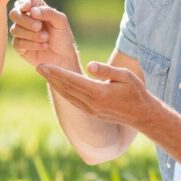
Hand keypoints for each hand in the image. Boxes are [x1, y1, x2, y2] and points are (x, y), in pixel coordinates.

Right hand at [9, 0, 77, 68]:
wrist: (64, 57)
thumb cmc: (63, 36)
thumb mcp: (60, 21)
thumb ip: (48, 12)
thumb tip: (32, 10)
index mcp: (35, 8)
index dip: (23, 1)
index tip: (28, 8)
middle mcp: (25, 19)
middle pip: (14, 13)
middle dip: (26, 21)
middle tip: (39, 27)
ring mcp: (21, 32)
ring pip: (15, 29)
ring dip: (31, 34)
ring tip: (46, 38)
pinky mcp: (19, 46)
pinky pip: (17, 42)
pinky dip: (31, 44)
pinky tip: (43, 46)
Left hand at [36, 61, 155, 128]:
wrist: (142, 115)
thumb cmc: (135, 91)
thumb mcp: (125, 76)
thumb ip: (106, 70)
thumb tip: (89, 65)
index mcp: (98, 93)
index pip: (72, 80)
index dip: (57, 73)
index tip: (44, 65)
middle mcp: (91, 104)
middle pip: (66, 88)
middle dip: (51, 77)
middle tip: (38, 67)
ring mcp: (90, 110)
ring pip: (67, 96)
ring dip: (55, 85)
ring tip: (45, 74)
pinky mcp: (91, 113)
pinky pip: (72, 101)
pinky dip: (63, 92)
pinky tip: (58, 85)